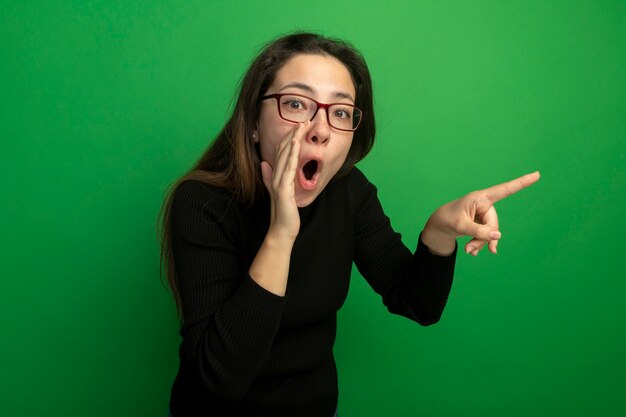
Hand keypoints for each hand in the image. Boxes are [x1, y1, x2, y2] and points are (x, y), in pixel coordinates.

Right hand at [260, 122, 308, 242]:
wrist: (282, 230)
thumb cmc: (283, 212)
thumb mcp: (279, 192)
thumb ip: (271, 177)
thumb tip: (265, 164)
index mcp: (275, 175)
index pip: (282, 152)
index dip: (290, 138)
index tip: (300, 126)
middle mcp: (275, 176)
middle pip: (283, 150)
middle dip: (293, 134)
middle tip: (304, 120)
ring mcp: (278, 182)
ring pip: (285, 156)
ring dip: (293, 139)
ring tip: (302, 126)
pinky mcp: (283, 189)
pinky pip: (287, 169)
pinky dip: (291, 155)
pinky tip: (296, 144)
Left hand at [422, 171, 540, 255]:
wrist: (438, 226)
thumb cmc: (447, 219)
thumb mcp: (460, 226)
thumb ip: (479, 231)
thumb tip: (498, 237)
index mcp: (480, 198)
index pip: (504, 190)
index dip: (521, 183)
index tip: (537, 174)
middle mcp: (484, 204)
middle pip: (494, 224)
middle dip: (484, 238)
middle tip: (469, 250)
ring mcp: (484, 214)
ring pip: (491, 232)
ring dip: (481, 243)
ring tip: (468, 251)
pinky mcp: (482, 223)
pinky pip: (487, 236)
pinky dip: (480, 244)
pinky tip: (472, 252)